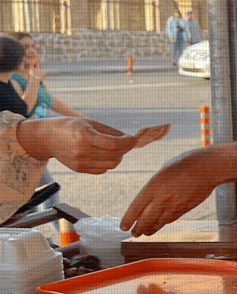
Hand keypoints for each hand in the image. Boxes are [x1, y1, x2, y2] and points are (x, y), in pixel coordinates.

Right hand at [17, 117, 135, 173]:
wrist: (46, 138)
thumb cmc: (70, 127)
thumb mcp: (90, 123)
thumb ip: (111, 132)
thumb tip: (130, 140)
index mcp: (85, 137)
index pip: (114, 144)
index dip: (127, 142)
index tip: (133, 139)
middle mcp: (82, 152)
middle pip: (114, 156)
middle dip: (124, 149)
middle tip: (126, 142)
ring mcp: (80, 163)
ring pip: (111, 165)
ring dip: (118, 157)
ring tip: (116, 148)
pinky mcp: (79, 169)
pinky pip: (102, 169)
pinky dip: (109, 163)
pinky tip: (105, 154)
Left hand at [121, 148, 220, 235]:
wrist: (209, 168)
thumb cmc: (186, 163)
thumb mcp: (164, 170)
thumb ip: (156, 185)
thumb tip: (151, 195)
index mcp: (153, 187)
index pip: (135, 209)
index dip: (128, 220)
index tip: (123, 226)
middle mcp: (162, 199)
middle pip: (145, 221)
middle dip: (138, 229)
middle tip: (134, 233)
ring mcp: (174, 206)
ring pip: (158, 224)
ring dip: (150, 230)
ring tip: (145, 232)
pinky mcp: (185, 209)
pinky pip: (171, 220)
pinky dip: (164, 223)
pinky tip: (161, 224)